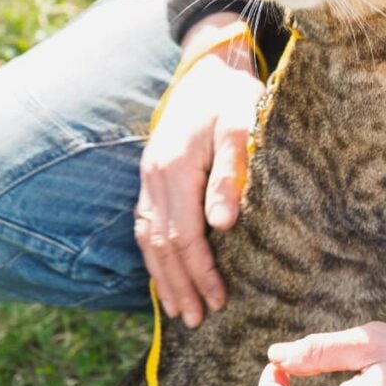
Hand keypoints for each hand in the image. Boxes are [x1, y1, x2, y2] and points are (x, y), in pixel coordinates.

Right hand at [135, 13, 264, 328]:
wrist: (210, 66)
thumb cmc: (233, 97)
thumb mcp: (241, 126)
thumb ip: (231, 172)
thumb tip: (222, 224)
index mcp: (176, 166)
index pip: (185, 234)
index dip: (201, 271)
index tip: (219, 299)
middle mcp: (155, 175)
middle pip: (161, 244)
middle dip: (180, 285)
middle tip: (198, 319)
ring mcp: (149, 175)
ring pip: (147, 237)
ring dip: (163, 277)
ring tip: (179, 309)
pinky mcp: (152, 174)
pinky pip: (144, 222)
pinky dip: (153, 253)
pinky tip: (164, 273)